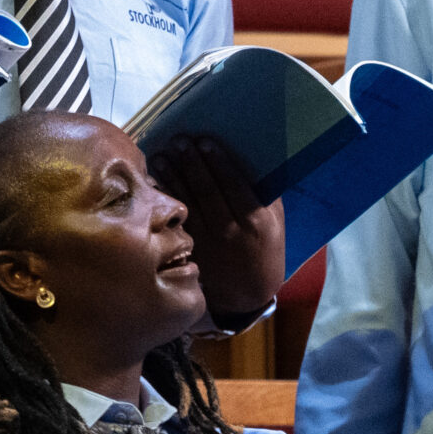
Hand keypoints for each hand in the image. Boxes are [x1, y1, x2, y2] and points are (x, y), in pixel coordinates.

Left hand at [150, 135, 283, 320]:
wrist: (250, 292)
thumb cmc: (265, 248)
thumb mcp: (275, 223)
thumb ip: (263, 196)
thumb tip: (250, 161)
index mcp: (255, 221)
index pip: (234, 184)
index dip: (218, 162)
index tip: (205, 141)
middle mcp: (231, 229)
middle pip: (208, 190)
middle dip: (192, 163)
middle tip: (179, 141)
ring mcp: (209, 241)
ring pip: (189, 203)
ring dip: (174, 177)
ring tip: (162, 155)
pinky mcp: (193, 248)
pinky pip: (179, 218)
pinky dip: (168, 200)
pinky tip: (157, 183)